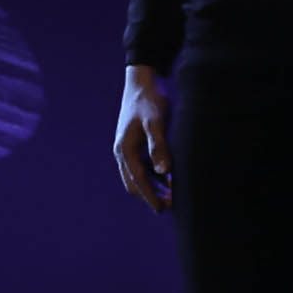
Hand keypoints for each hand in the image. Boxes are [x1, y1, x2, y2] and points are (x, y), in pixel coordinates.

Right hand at [109, 65, 174, 210]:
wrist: (141, 82)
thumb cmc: (149, 101)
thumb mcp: (156, 123)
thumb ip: (159, 147)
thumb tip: (163, 171)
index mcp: (125, 149)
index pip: (138, 181)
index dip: (151, 196)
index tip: (162, 209)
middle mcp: (122, 151)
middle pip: (134, 182)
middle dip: (150, 195)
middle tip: (170, 205)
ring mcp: (126, 147)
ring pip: (137, 175)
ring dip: (152, 186)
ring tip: (171, 194)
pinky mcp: (132, 142)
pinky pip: (140, 166)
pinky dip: (152, 175)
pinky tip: (167, 176)